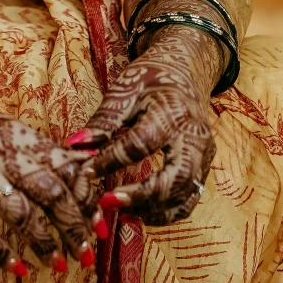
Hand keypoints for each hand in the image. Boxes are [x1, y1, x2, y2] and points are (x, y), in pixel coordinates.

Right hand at [0, 83, 94, 272]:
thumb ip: (32, 149)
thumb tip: (77, 168)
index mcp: (17, 135)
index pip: (66, 167)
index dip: (86, 198)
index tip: (99, 224)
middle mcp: (0, 152)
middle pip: (52, 192)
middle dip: (73, 227)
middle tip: (86, 254)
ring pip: (22, 213)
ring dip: (45, 243)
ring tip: (59, 265)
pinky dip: (2, 253)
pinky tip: (17, 269)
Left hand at [75, 24, 219, 225]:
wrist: (186, 70)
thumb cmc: (151, 77)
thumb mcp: (125, 89)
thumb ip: (104, 120)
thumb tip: (77, 145)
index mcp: (172, 113)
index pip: (140, 145)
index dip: (110, 162)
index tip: (86, 173)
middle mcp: (194, 136)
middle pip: (174, 179)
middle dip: (140, 197)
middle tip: (107, 203)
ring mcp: (204, 153)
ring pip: (185, 195)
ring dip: (153, 210)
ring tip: (121, 211)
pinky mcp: (205, 165)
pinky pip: (189, 197)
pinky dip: (166, 211)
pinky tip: (141, 211)